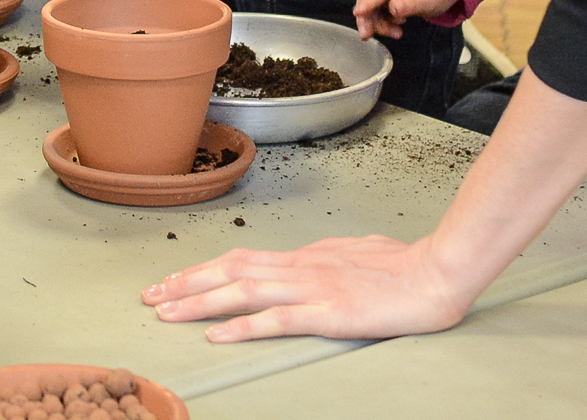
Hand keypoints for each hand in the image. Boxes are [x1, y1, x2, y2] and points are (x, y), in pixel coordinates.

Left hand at [144, 233, 479, 341]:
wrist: (436, 272)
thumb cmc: (404, 264)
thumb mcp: (357, 252)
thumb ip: (330, 258)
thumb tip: (317, 258)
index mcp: (305, 256)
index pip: (241, 258)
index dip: (203, 269)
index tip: (172, 279)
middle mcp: (300, 267)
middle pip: (229, 270)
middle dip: (185, 284)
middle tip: (150, 296)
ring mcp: (312, 288)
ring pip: (242, 291)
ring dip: (200, 303)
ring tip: (166, 313)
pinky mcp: (329, 313)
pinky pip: (277, 319)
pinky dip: (242, 327)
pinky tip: (217, 335)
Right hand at [353, 0, 461, 39]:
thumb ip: (412, 3)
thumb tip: (392, 9)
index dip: (367, 2)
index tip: (358, 15)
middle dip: (367, 17)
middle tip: (369, 36)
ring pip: (368, 3)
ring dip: (377, 21)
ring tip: (396, 32)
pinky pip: (374, 6)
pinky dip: (380, 19)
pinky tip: (395, 26)